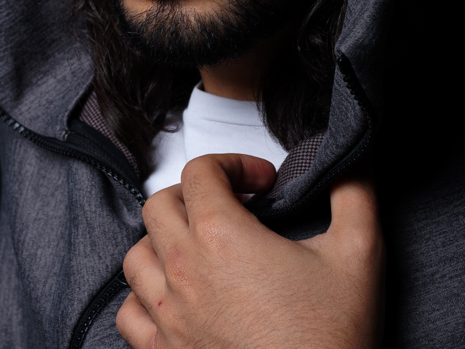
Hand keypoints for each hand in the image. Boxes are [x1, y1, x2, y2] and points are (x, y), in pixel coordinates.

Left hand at [118, 154, 383, 348]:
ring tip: (201, 248)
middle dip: (194, 195)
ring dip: (165, 242)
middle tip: (230, 208)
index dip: (233, 164)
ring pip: (137, 255)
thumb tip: (352, 158)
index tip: (262, 184)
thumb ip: (353, 192)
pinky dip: (146, 297)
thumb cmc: (332, 340)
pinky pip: (130, 313)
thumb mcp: (358, 254)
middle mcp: (184, 271)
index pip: (200, 170)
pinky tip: (179, 298)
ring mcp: (169, 316)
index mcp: (221, 237)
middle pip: (160, 204)